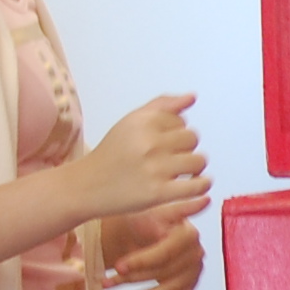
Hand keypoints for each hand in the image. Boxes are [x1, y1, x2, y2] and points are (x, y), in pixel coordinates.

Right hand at [76, 93, 209, 223]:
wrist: (87, 185)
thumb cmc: (112, 154)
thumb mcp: (131, 122)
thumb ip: (163, 106)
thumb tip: (191, 97)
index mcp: (143, 121)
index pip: (181, 121)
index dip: (176, 132)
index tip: (164, 142)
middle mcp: (149, 142)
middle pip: (193, 139)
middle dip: (186, 148)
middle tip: (173, 158)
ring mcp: (155, 168)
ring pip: (198, 161)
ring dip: (195, 168)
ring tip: (182, 172)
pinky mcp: (159, 192)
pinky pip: (197, 186)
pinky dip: (201, 186)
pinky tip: (195, 184)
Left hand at [103, 209, 205, 289]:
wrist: (141, 230)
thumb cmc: (143, 220)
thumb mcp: (151, 212)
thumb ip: (174, 209)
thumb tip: (203, 201)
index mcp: (188, 233)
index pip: (165, 252)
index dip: (141, 261)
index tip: (118, 266)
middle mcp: (195, 253)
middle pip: (162, 273)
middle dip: (131, 280)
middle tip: (106, 282)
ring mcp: (193, 272)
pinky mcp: (188, 286)